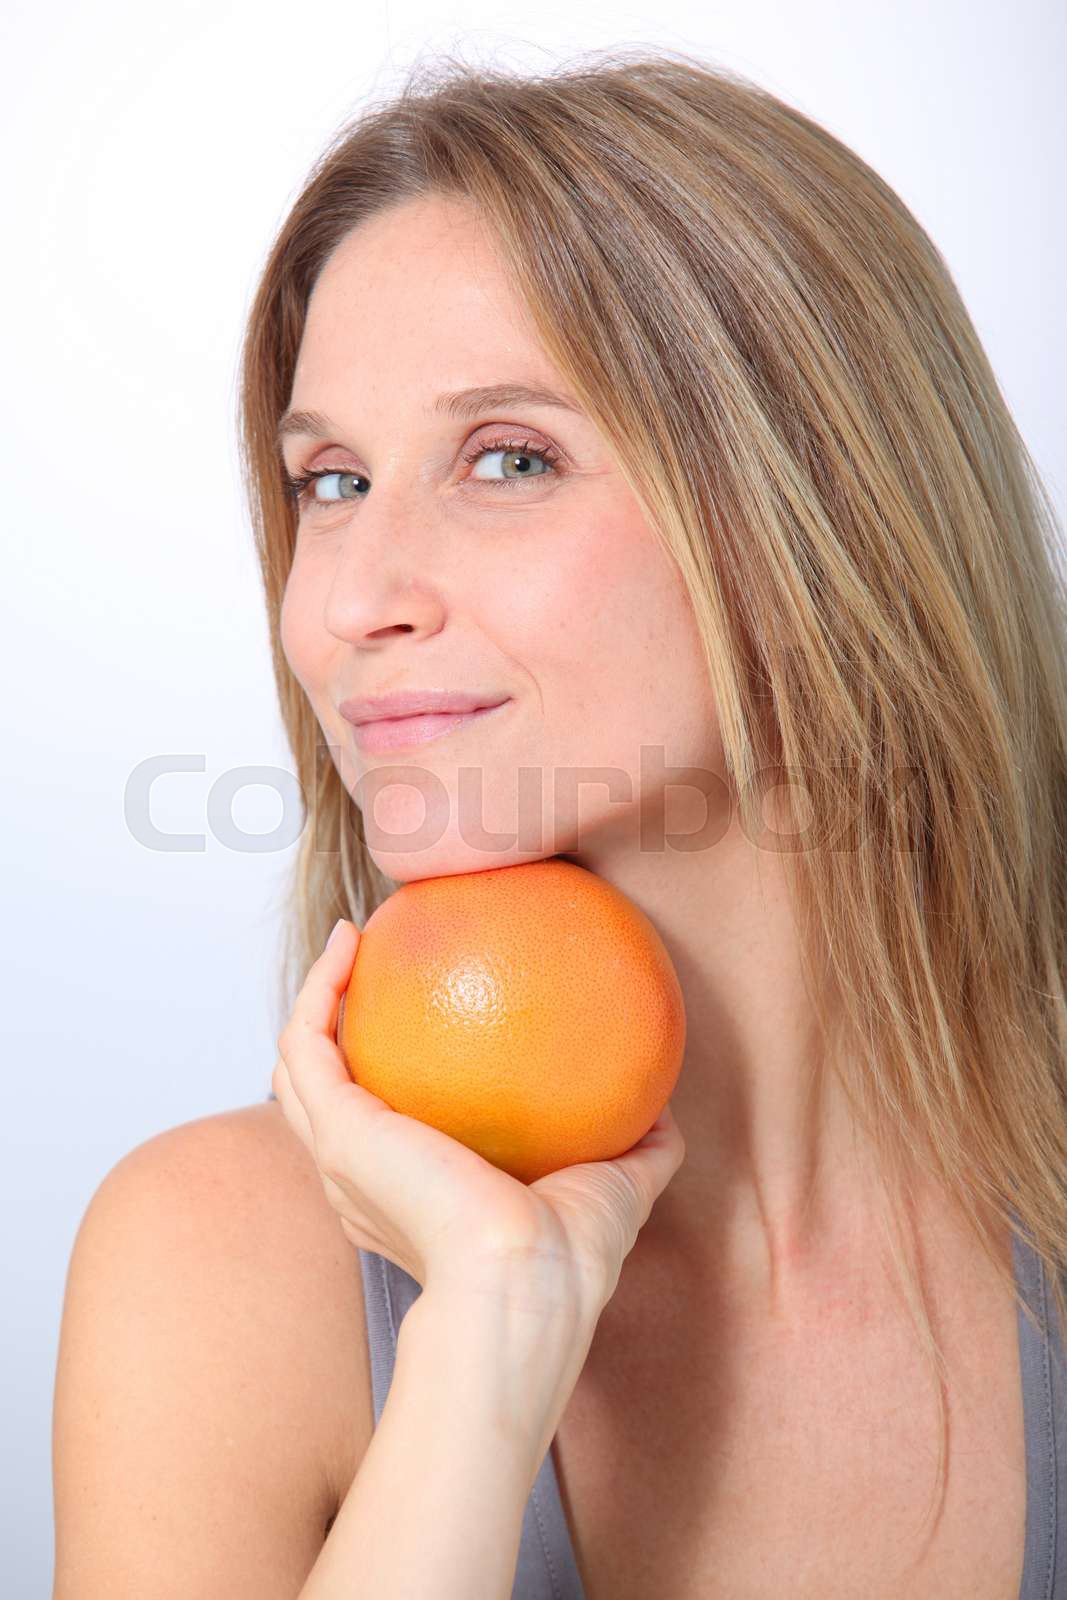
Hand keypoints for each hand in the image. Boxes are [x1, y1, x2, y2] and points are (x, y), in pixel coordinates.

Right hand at [272, 918, 686, 1319]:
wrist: (527, 1281)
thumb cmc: (569, 1258)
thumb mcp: (619, 1187)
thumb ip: (643, 1145)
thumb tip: (664, 1102)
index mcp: (416, 1196)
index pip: (385, 1131)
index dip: (390, 1076)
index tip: (424, 1019)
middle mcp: (366, 1176)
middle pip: (324, 1094)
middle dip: (338, 1031)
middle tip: (377, 968)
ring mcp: (342, 1152)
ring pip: (297, 1067)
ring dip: (315, 998)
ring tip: (350, 940)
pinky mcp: (337, 1126)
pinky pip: (307, 1038)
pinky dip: (319, 985)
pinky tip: (350, 940)